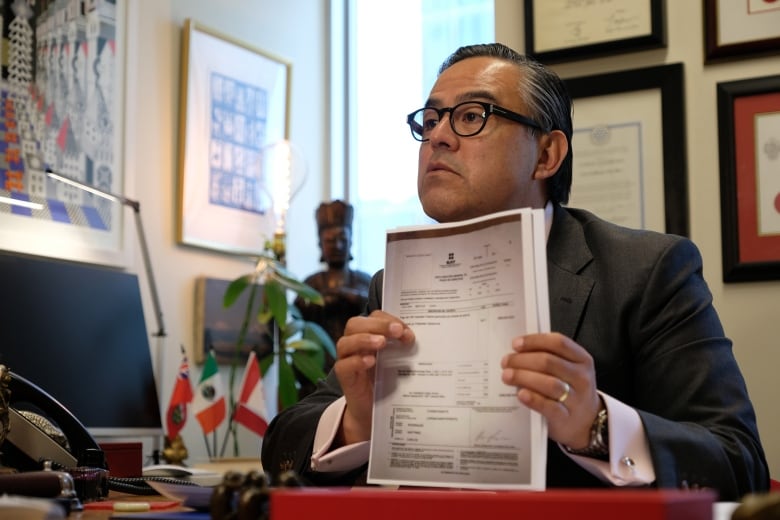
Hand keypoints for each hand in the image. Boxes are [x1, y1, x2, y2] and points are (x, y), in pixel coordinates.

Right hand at [333, 310, 414, 445]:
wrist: (373, 410)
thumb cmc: (386, 380)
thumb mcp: (397, 360)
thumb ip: (403, 348)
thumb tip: (419, 339)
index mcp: (369, 334)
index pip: (374, 317)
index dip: (389, 319)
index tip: (407, 331)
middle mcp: (354, 343)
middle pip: (356, 324)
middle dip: (378, 325)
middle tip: (397, 331)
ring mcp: (347, 359)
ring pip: (346, 342)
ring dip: (364, 339)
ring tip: (381, 343)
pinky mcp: (344, 376)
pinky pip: (344, 365)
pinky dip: (356, 361)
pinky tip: (370, 362)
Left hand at [500, 332, 601, 448]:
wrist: (586, 421)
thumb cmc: (570, 389)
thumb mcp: (568, 369)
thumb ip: (549, 357)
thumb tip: (517, 350)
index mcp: (582, 359)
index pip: (558, 343)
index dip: (535, 341)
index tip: (515, 344)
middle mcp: (581, 377)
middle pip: (549, 362)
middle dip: (523, 360)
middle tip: (506, 362)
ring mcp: (576, 399)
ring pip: (550, 384)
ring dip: (524, 377)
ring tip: (507, 376)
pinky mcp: (566, 418)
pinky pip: (549, 407)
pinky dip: (533, 399)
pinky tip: (521, 394)